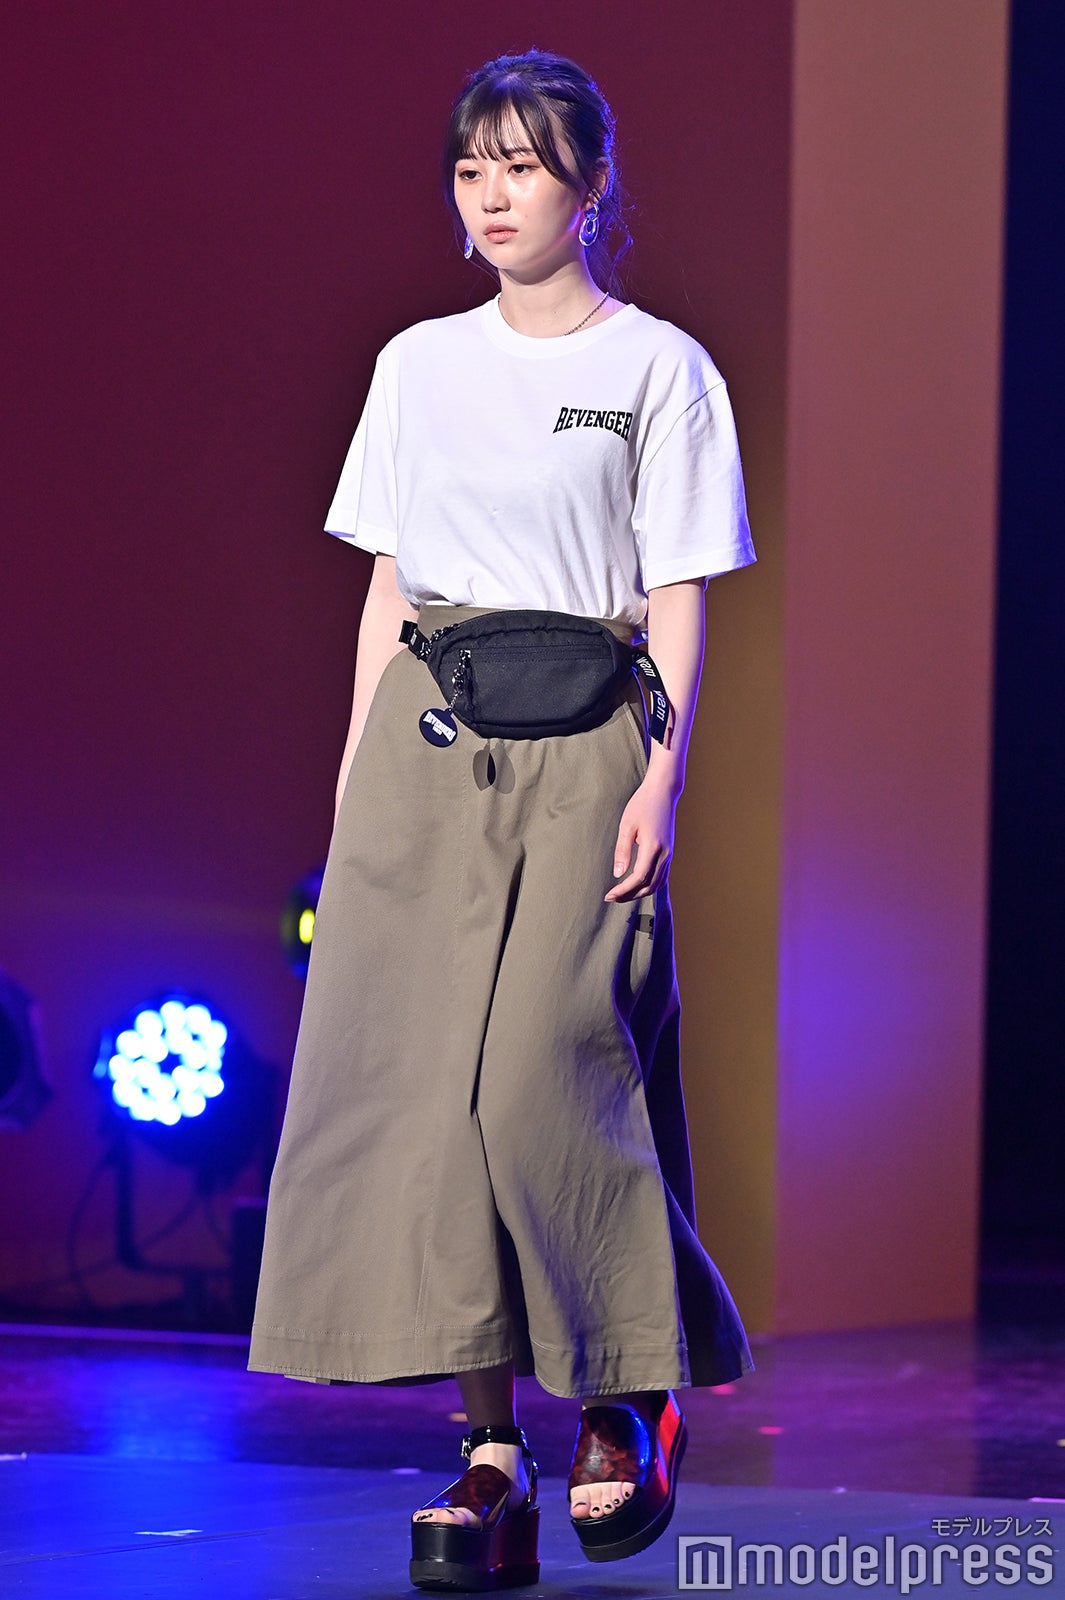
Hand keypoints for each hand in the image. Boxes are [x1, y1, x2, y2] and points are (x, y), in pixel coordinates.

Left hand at [604, 775, 678, 902]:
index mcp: (653, 847)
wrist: (663, 792)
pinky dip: (649, 886)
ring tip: (621, 895)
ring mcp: (669, 854)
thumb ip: (622, 850)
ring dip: (639, 893)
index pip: (638, 878)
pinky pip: (661, 877)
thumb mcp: (627, 825)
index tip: (609, 895)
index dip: (623, 890)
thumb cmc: (642, 804)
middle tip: (611, 898)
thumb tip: (618, 874)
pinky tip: (636, 886)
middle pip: (649, 886)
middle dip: (630, 896)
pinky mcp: (669, 853)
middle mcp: (665, 854)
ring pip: (657, 884)